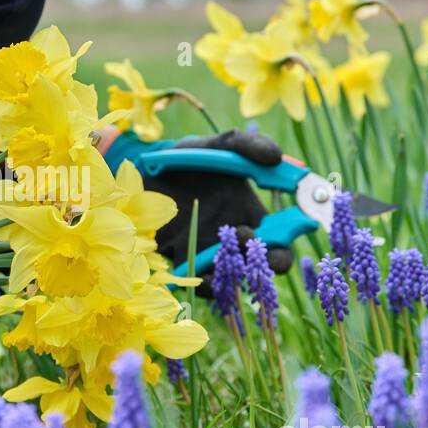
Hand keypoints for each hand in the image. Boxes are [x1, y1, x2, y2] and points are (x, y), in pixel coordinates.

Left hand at [104, 128, 294, 275]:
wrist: (145, 171)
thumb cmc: (190, 158)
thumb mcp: (217, 145)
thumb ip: (247, 146)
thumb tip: (276, 157)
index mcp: (250, 215)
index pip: (278, 244)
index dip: (282, 253)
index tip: (276, 247)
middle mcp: (232, 241)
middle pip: (258, 269)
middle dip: (259, 265)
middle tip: (241, 236)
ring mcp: (206, 253)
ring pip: (228, 280)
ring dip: (229, 275)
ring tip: (216, 258)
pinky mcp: (180, 261)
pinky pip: (196, 282)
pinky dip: (201, 282)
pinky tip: (196, 271)